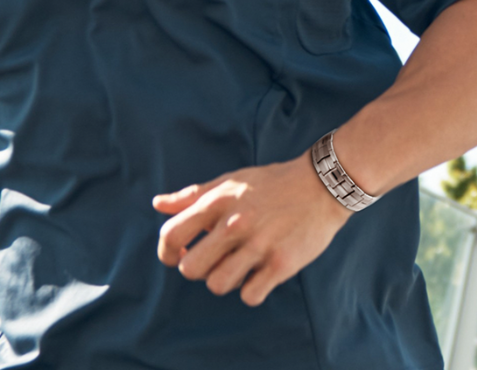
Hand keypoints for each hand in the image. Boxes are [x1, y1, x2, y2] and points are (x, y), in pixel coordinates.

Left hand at [153, 153, 350, 305]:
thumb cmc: (269, 184)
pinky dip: (251, 290)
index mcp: (218, 201)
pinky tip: (258, 274)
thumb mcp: (228, 182)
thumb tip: (157, 204)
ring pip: (218, 285)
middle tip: (209, 261)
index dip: (166, 251)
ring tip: (236, 266)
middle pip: (190, 268)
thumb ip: (191, 196)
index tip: (177, 254)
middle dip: (195, 269)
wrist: (319, 186)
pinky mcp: (281, 264)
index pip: (171, 233)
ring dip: (223, 280)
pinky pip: (250, 295)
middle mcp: (234, 223)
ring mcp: (258, 245)